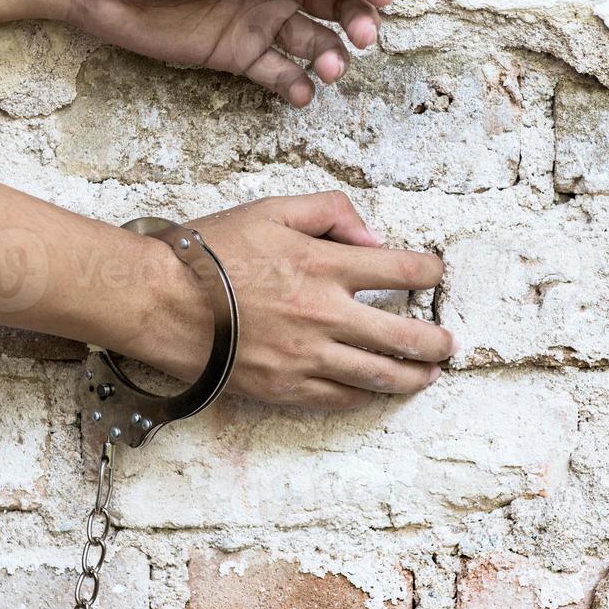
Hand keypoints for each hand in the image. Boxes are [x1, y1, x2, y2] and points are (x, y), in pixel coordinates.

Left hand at [67, 0, 393, 106]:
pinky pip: (278, 73)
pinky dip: (296, 86)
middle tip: (363, 40)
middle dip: (357, 21)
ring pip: (312, 41)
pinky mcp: (236, 54)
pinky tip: (302, 92)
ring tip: (330, 69)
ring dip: (330, 57)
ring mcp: (257, 20)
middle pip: (335, 3)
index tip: (385, 0)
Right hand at [134, 192, 453, 408]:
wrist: (160, 302)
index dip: (430, 272)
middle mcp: (324, 315)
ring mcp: (307, 357)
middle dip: (436, 341)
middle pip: (404, 335)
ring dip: (412, 376)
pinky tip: (377, 392)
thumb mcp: (271, 210)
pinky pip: (340, 398)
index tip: (437, 273)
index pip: (402, 270)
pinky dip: (366, 396)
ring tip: (427, 375)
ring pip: (378, 375)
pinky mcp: (285, 388)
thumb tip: (373, 237)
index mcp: (324, 266)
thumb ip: (329, 212)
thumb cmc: (210, 253)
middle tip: (448, 343)